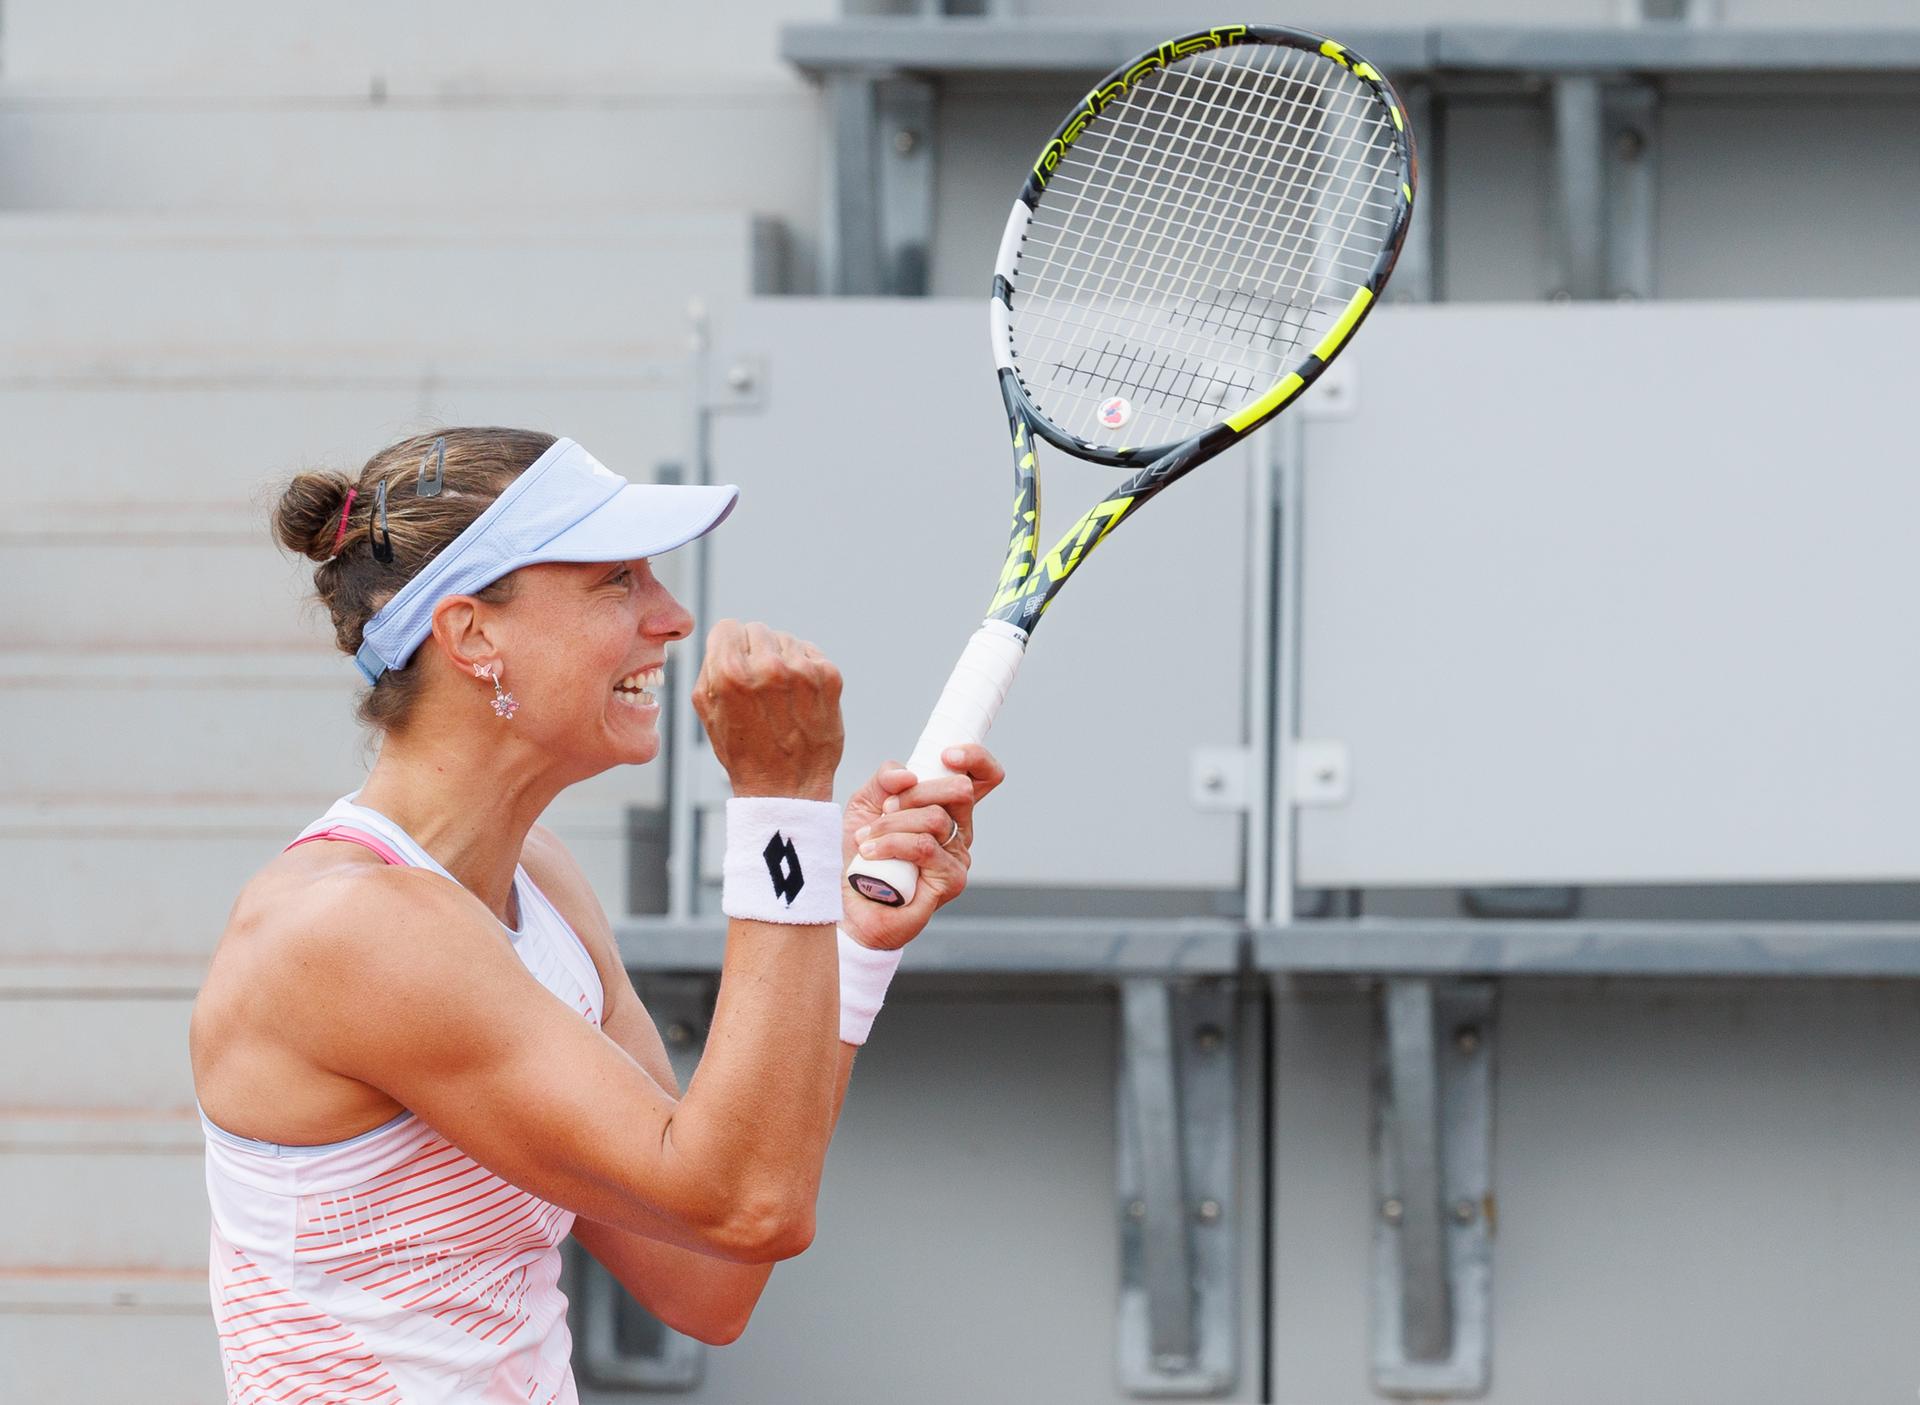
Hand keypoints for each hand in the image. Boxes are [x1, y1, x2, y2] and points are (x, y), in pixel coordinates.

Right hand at [692, 621, 843, 800]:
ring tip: (779, 696)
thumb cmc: (744, 752)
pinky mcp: (829, 677)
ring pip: (785, 639)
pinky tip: (798, 697)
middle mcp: (768, 666)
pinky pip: (810, 652)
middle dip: (754, 652)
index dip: (728, 646)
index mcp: (730, 672)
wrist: (786, 788)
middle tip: (758, 686)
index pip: (727, 627)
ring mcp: (802, 670)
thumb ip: (710, 666)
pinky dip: (804, 669)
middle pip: (757, 629)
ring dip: (781, 659)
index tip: (734, 664)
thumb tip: (723, 639)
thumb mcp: (706, 710)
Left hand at [839, 744, 1005, 951]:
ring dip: (891, 824)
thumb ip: (885, 780)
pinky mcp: (951, 880)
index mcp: (945, 809)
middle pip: (961, 790)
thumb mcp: (865, 805)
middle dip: (916, 793)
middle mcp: (959, 831)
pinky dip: (891, 844)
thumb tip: (908, 775)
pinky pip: (924, 846)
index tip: (946, 755)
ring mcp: (958, 857)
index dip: (975, 758)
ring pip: (935, 818)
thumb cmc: (858, 856)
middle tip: (886, 808)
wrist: (845, 906)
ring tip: (866, 839)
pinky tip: (870, 853)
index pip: (982, 777)